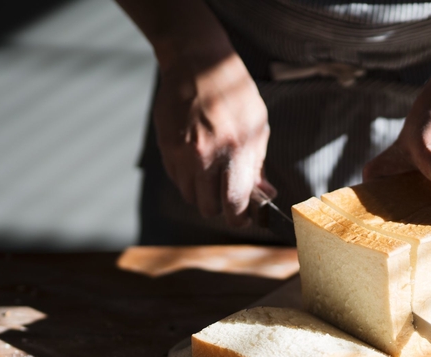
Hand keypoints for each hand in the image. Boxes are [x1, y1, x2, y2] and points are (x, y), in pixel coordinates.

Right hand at [153, 52, 272, 225]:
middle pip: (207, 207)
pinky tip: (198, 161)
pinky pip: (176, 178)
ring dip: (202, 194)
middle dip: (220, 207)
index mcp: (234, 151)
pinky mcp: (165, 147)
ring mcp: (181, 152)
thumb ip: (257, 166)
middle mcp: (205, 156)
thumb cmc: (234, 94)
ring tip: (213, 175)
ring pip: (189, 196)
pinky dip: (188, 178)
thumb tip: (265, 195)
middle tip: (229, 197)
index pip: (234, 205)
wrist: (197, 63)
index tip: (244, 217)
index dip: (240, 218)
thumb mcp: (258, 128)